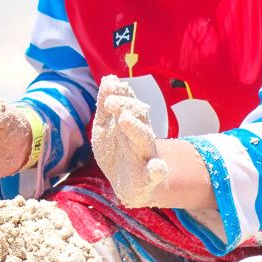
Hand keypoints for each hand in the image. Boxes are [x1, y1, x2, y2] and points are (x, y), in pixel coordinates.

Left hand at [92, 75, 170, 206]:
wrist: (125, 183)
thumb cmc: (115, 150)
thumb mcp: (104, 127)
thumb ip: (105, 106)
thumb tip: (108, 78)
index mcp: (130, 122)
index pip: (128, 103)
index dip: (120, 93)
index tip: (108, 84)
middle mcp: (140, 135)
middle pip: (138, 117)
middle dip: (125, 107)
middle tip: (110, 102)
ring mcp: (145, 155)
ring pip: (144, 138)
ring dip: (135, 128)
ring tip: (124, 119)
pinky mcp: (148, 177)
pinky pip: (156, 173)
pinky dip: (157, 170)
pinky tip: (157, 167)